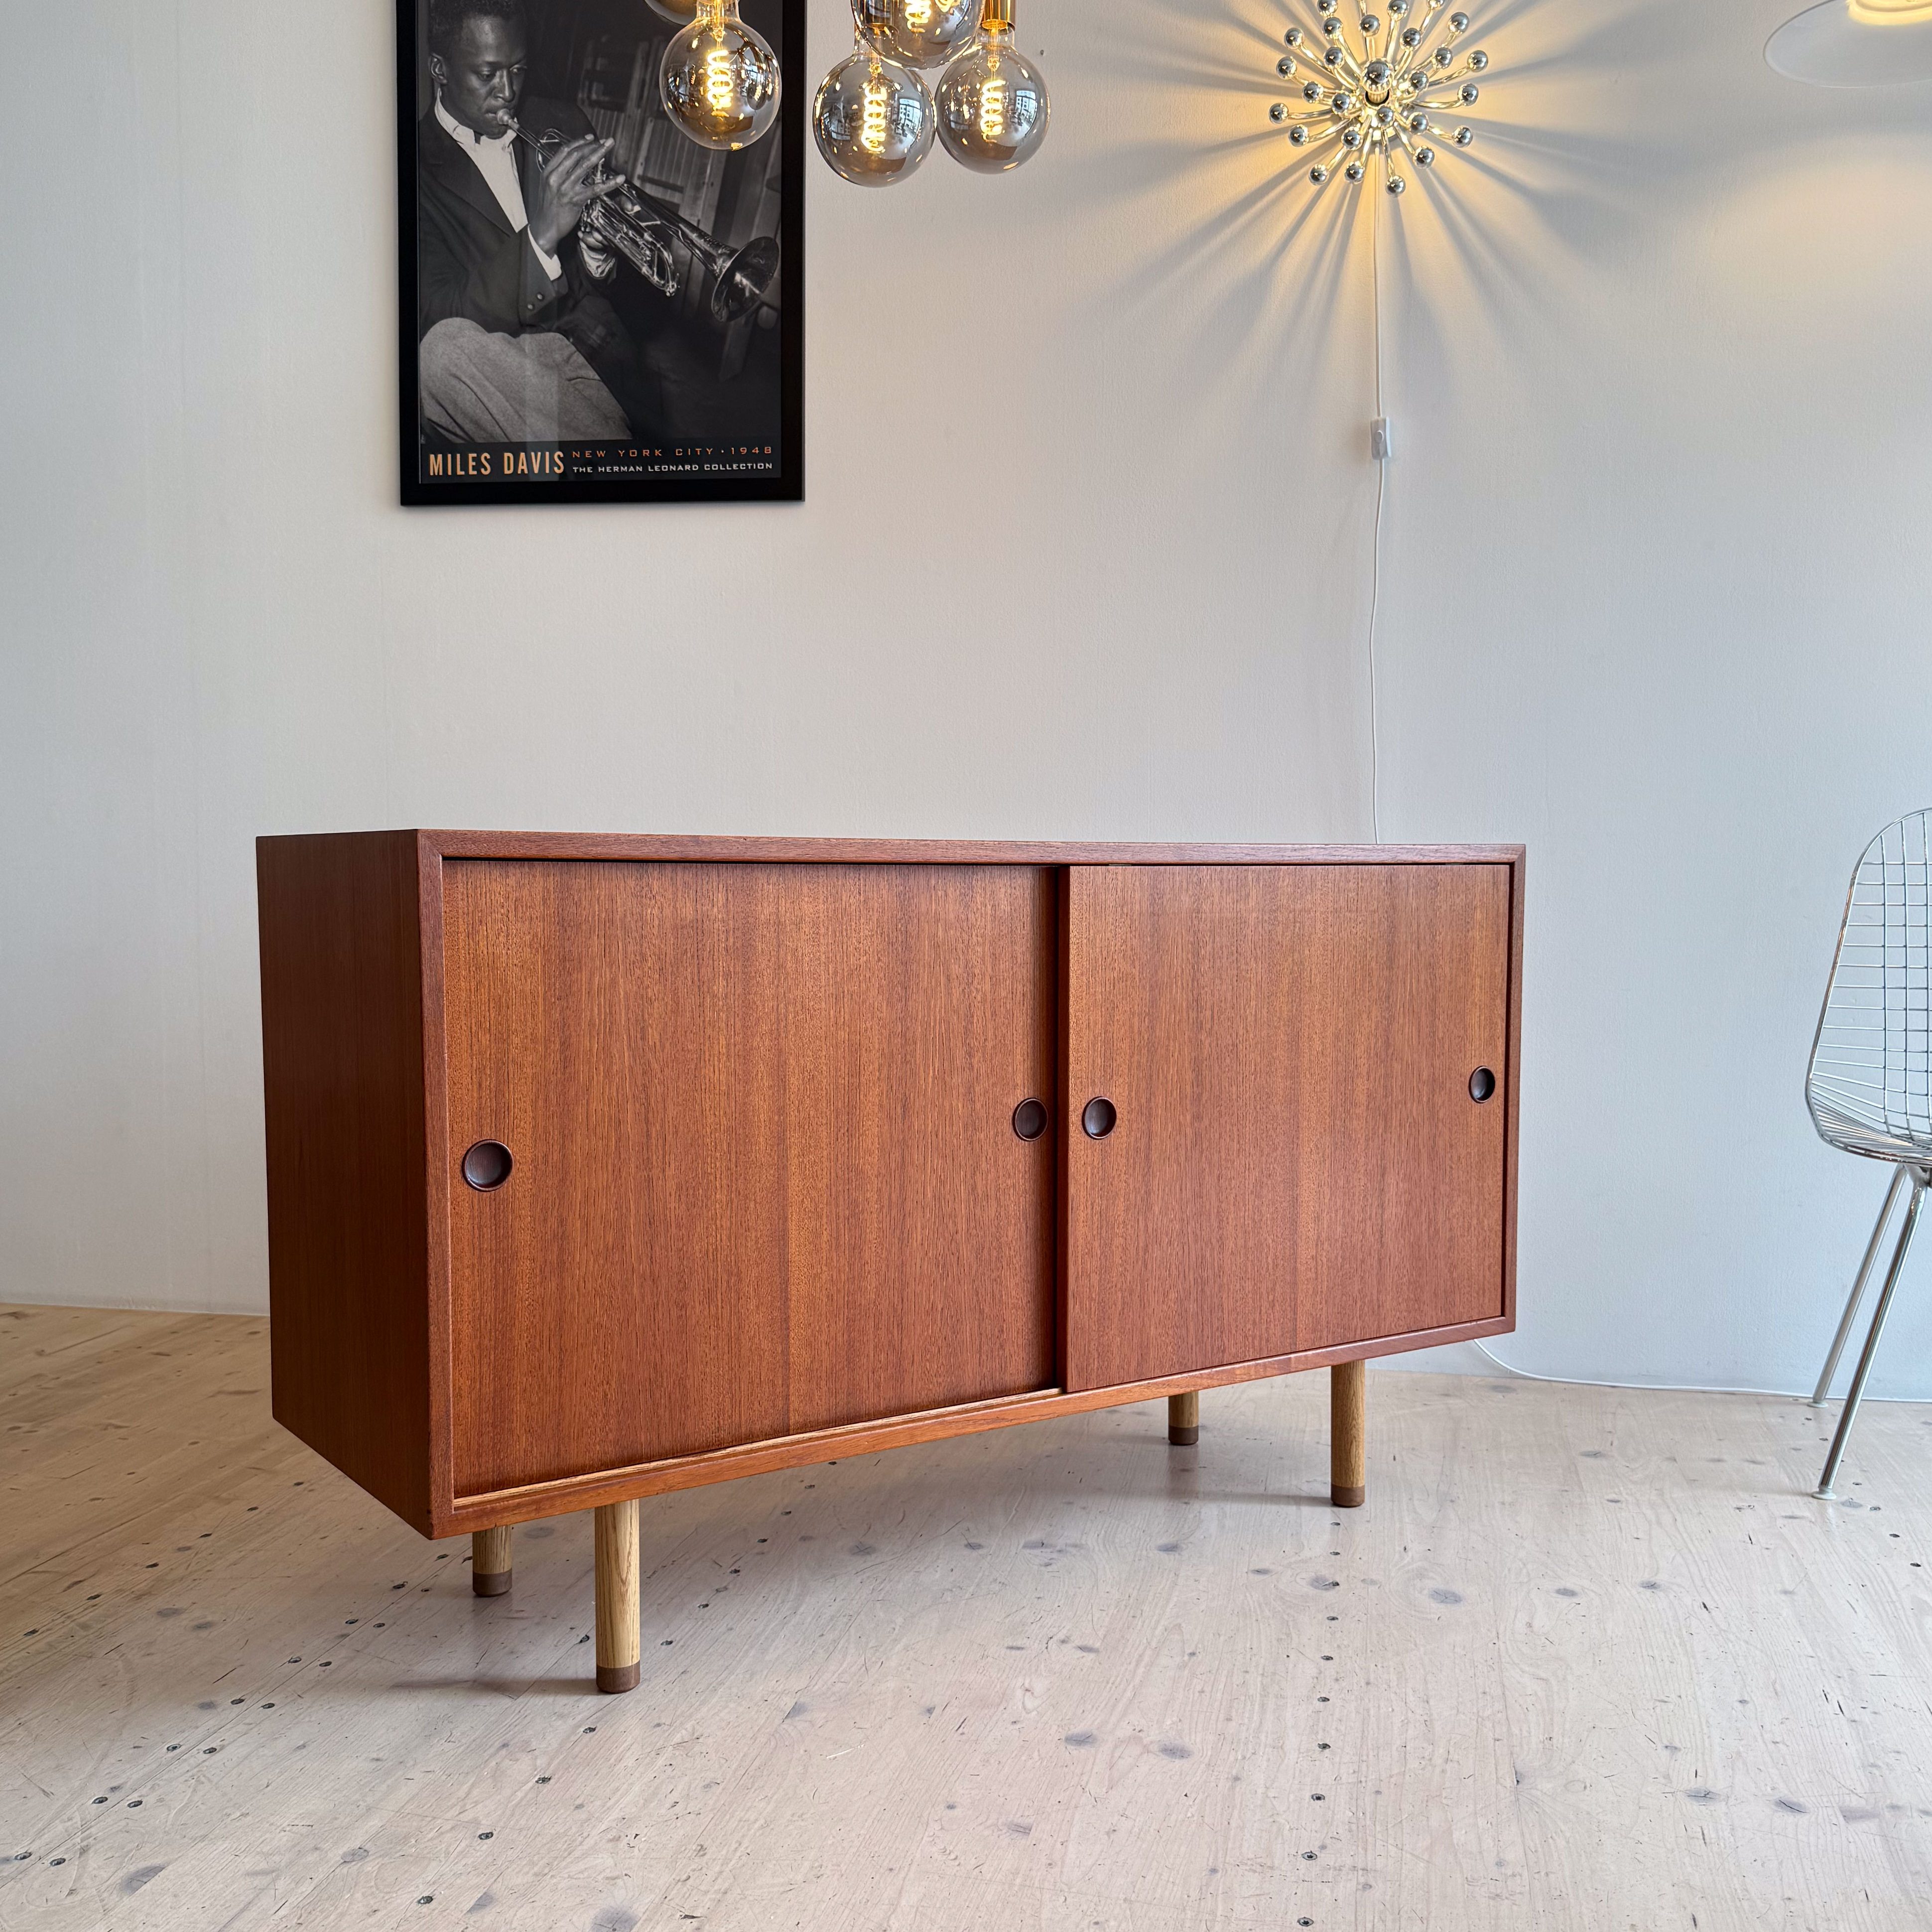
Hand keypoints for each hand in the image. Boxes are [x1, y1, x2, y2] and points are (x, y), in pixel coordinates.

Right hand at [526, 135, 619, 255]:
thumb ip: (559, 174)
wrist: (544, 228)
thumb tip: (574, 165)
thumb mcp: (549, 186)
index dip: (579, 142)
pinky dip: (609, 183)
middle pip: (576, 154)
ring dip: (599, 154)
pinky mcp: (575, 200)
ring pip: (585, 166)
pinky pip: (595, 189)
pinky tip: (619, 179)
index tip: (591, 138)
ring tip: (609, 147)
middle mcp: (556, 177)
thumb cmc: (549, 208)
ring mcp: (566, 188)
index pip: (565, 150)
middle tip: (605, 141)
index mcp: (549, 171)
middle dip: (592, 145)